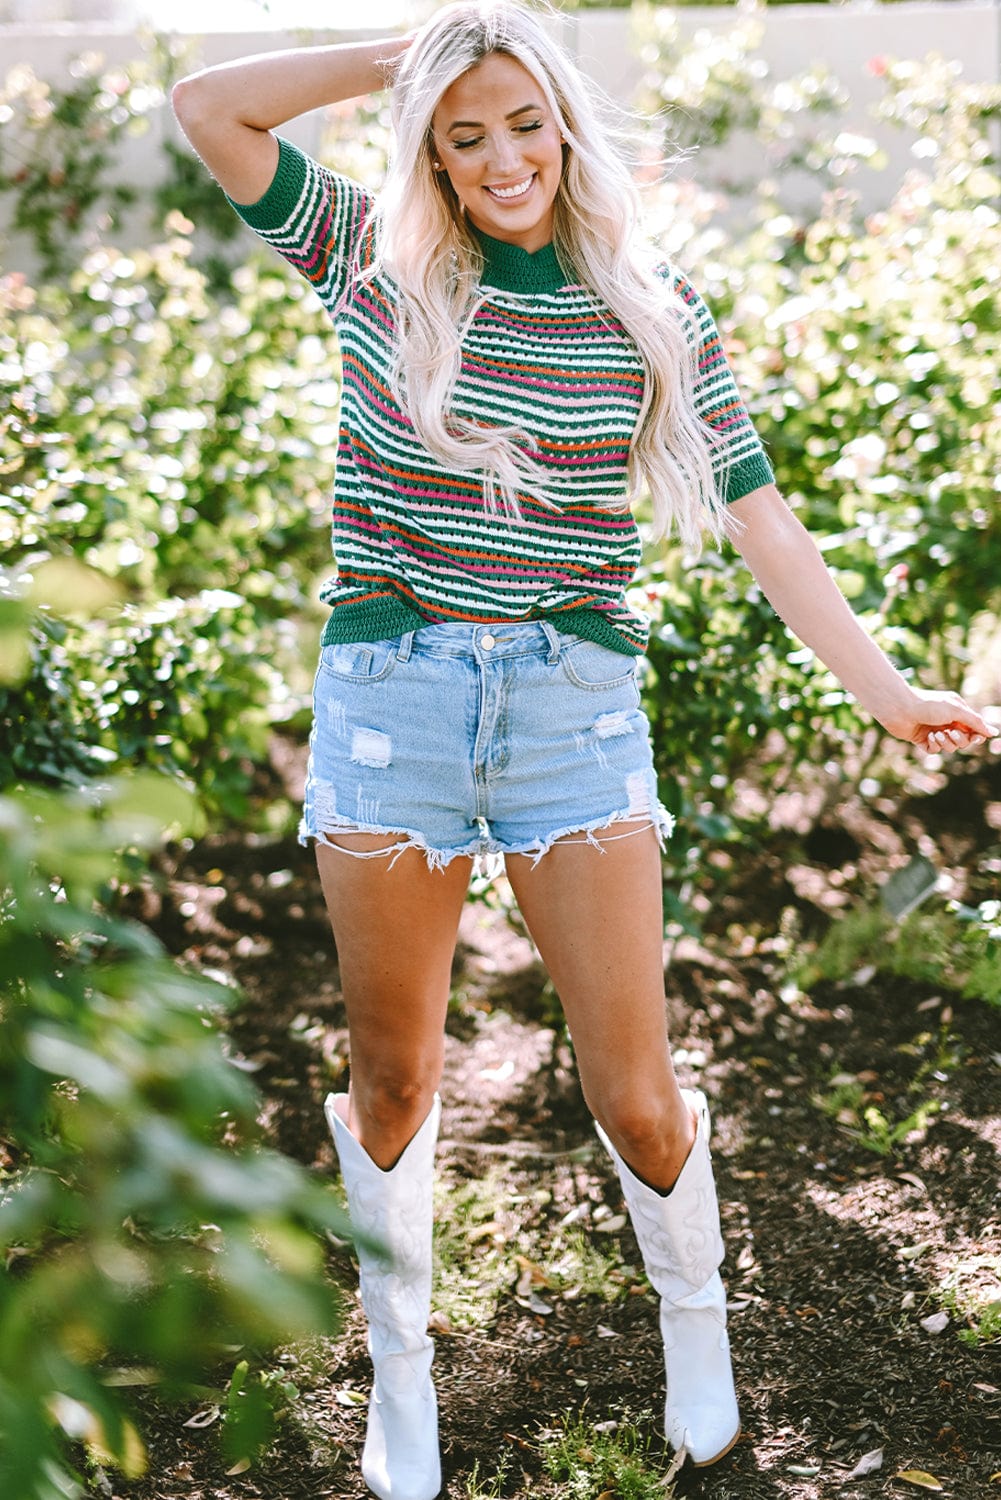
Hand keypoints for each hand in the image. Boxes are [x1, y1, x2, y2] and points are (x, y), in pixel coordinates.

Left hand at [877, 688, 999, 755]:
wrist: (900, 708)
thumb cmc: (928, 705)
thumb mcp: (956, 710)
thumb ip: (975, 722)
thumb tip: (993, 732)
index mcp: (957, 712)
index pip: (974, 729)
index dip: (976, 736)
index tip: (975, 738)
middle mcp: (947, 722)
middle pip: (963, 741)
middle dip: (959, 739)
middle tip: (950, 732)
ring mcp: (935, 731)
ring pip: (950, 747)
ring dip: (945, 743)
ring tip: (935, 734)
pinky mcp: (922, 740)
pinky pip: (935, 750)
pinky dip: (933, 746)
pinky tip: (927, 737)